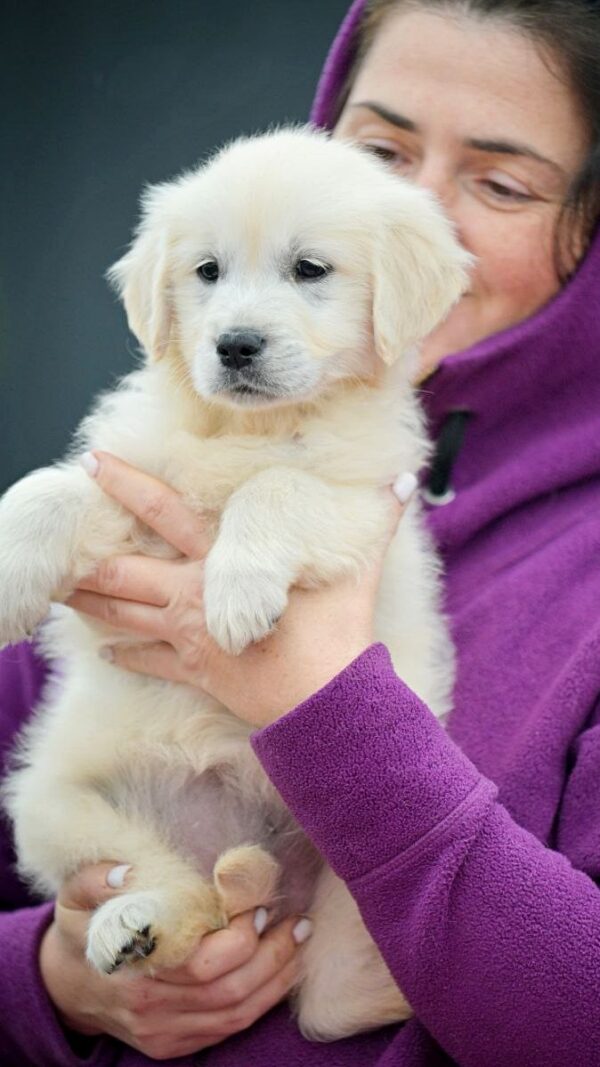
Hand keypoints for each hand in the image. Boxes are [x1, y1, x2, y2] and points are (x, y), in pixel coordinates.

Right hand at [40, 862, 305, 1059]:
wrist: (66, 987)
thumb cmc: (82, 931)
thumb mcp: (74, 897)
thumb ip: (96, 879)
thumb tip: (126, 872)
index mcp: (132, 970)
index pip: (202, 965)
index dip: (241, 938)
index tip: (259, 905)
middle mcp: (151, 1008)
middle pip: (230, 991)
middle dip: (273, 956)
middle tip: (296, 922)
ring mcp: (164, 1032)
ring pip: (237, 1014)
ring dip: (277, 979)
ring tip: (299, 941)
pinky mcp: (174, 1045)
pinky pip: (229, 1029)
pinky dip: (263, 1001)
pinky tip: (281, 970)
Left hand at [67, 451, 409, 726]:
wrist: (325, 700)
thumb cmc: (335, 630)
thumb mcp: (358, 567)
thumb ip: (378, 519)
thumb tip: (408, 481)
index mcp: (222, 562)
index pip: (165, 513)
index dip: (127, 486)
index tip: (94, 463)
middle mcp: (194, 596)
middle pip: (124, 572)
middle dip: (86, 557)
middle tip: (56, 546)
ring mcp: (189, 637)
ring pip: (125, 616)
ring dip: (91, 604)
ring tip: (59, 593)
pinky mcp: (194, 673)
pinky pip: (148, 663)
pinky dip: (123, 656)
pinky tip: (104, 653)